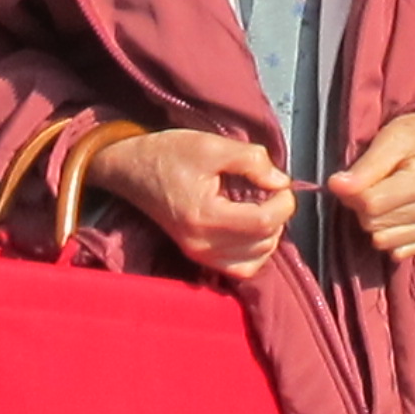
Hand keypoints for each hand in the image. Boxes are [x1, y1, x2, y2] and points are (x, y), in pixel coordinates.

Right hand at [87, 129, 298, 280]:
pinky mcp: (198, 256)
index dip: (283, 202)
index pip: (263, 222)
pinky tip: (250, 226)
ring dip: (268, 234)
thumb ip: (251, 160)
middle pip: (263, 242)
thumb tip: (280, 180)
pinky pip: (240, 268)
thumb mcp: (211, 145)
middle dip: (277, 215)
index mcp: (205, 217)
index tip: (279, 182)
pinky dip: (254, 251)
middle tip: (269, 190)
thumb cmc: (167, 154)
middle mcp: (201, 244)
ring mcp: (199, 254)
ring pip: (256, 260)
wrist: (131, 168)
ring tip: (260, 206)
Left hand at [327, 109, 414, 262]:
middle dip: (365, 207)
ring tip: (388, 197)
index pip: (371, 204)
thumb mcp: (390, 138)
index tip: (354, 179)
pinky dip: (393, 235)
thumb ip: (364, 167)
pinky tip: (399, 213)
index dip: (353, 193)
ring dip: (378, 222)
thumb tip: (335, 186)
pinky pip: (401, 253)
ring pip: (384, 242)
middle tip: (374, 185)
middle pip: (375, 225)